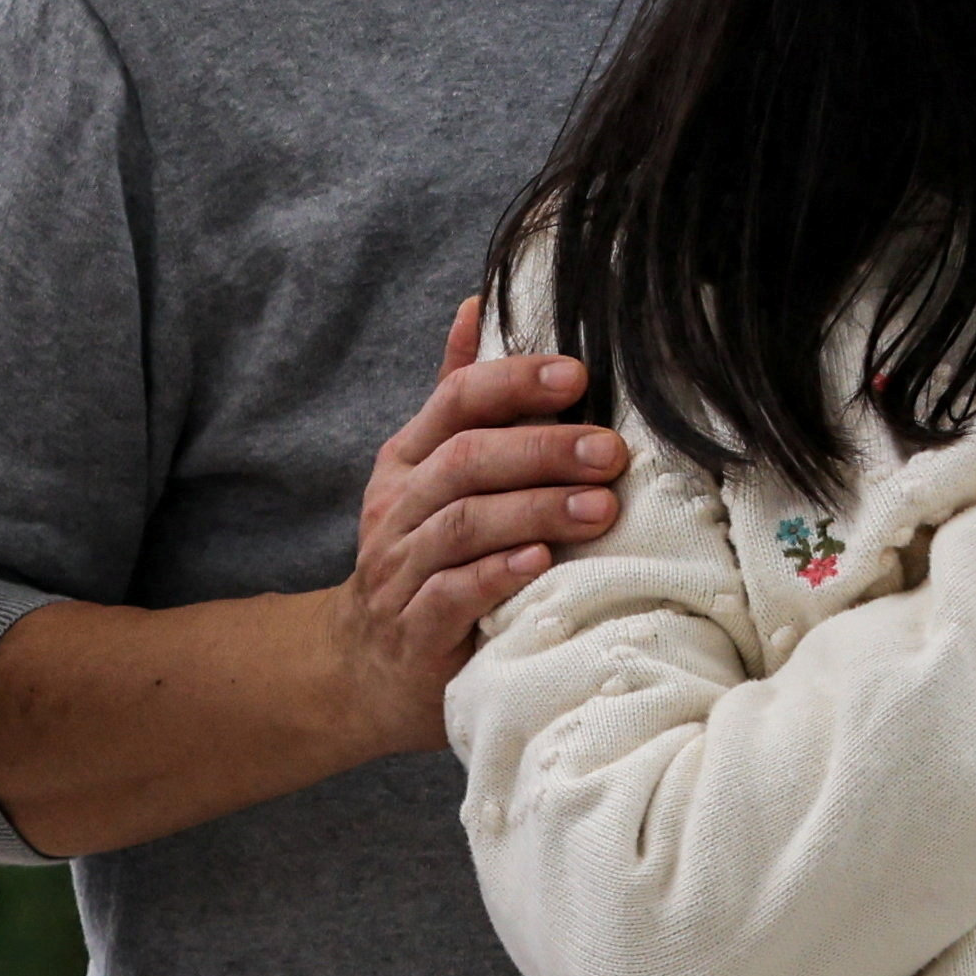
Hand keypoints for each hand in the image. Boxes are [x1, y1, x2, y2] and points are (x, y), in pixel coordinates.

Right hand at [348, 296, 628, 745]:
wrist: (366, 671)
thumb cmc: (423, 560)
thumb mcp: (432, 476)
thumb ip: (458, 398)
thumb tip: (477, 304)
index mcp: (407, 461)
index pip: (455, 400)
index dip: (514, 381)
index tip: (578, 375)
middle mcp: (397, 508)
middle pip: (466, 460)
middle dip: (542, 449)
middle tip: (610, 450)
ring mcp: (399, 570)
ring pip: (462, 525)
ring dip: (534, 511)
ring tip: (599, 508)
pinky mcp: (412, 632)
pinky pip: (450, 596)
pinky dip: (496, 576)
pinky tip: (540, 565)